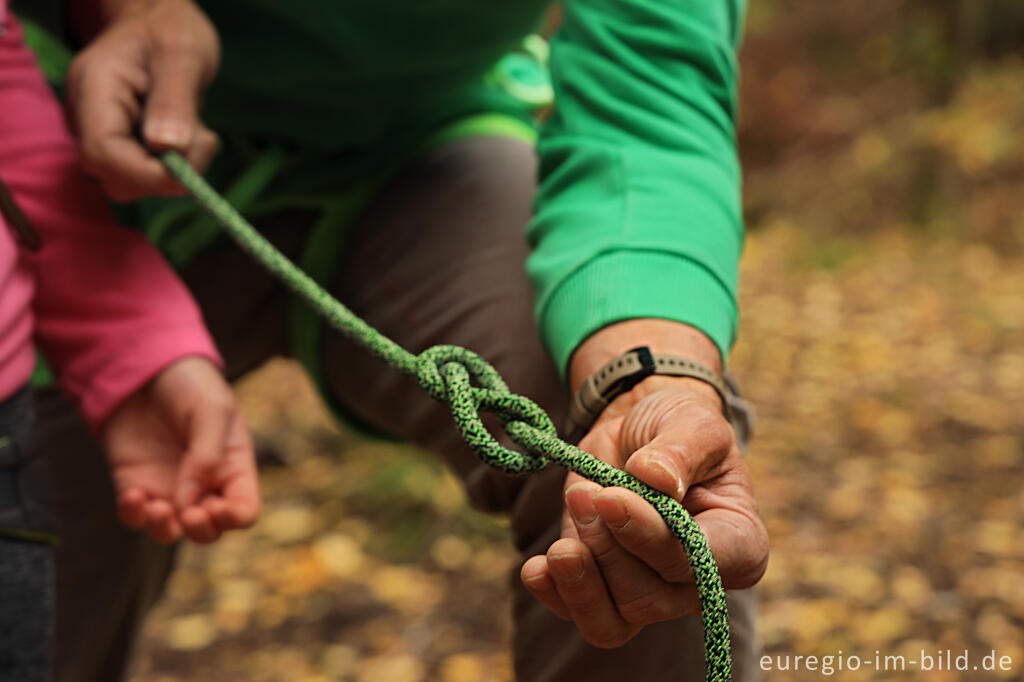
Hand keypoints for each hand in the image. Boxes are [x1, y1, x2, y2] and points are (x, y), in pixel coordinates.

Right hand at [65, 0, 219, 200]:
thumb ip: (175, 101)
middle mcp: (87, 117)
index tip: (189, 172)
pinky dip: (176, 166)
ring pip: (133, 183)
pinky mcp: (120, 147)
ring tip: (196, 128)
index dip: (146, 174)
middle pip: (115, 177)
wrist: (160, 23)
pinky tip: (187, 133)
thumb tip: (167, 148)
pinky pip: (145, 176)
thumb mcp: (182, 54)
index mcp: (94, 88)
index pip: (103, 152)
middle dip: (166, 174)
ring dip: (176, 170)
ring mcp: (100, 134)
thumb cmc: (171, 30)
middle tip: (203, 136)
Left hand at [101, 356, 260, 543]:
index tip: (216, 506)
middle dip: (201, 531)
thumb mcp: (211, 410)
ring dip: (165, 529)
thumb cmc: (190, 385)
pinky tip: (134, 494)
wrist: (145, 369)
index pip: (244, 510)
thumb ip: (207, 454)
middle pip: (210, 531)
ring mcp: (169, 488)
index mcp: (233, 467)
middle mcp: (204, 485)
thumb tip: (189, 503)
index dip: (234, 518)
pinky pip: (135, 517)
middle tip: (190, 513)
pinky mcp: (136, 485)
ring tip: (156, 507)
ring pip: (171, 532)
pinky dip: (134, 515)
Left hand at [520, 320, 768, 647]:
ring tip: (563, 536)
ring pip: (611, 621)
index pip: (697, 564)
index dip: (650, 538)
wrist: (636, 431)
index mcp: (737, 544)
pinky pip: (578, 614)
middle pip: (647, 598)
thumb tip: (656, 479)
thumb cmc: (677, 426)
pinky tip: (536, 568)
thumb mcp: (691, 422)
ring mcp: (649, 593)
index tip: (610, 498)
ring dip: (579, 579)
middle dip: (607, 547)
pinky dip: (553, 593)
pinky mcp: (604, 588)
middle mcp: (695, 582)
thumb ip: (680, 450)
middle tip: (588, 494)